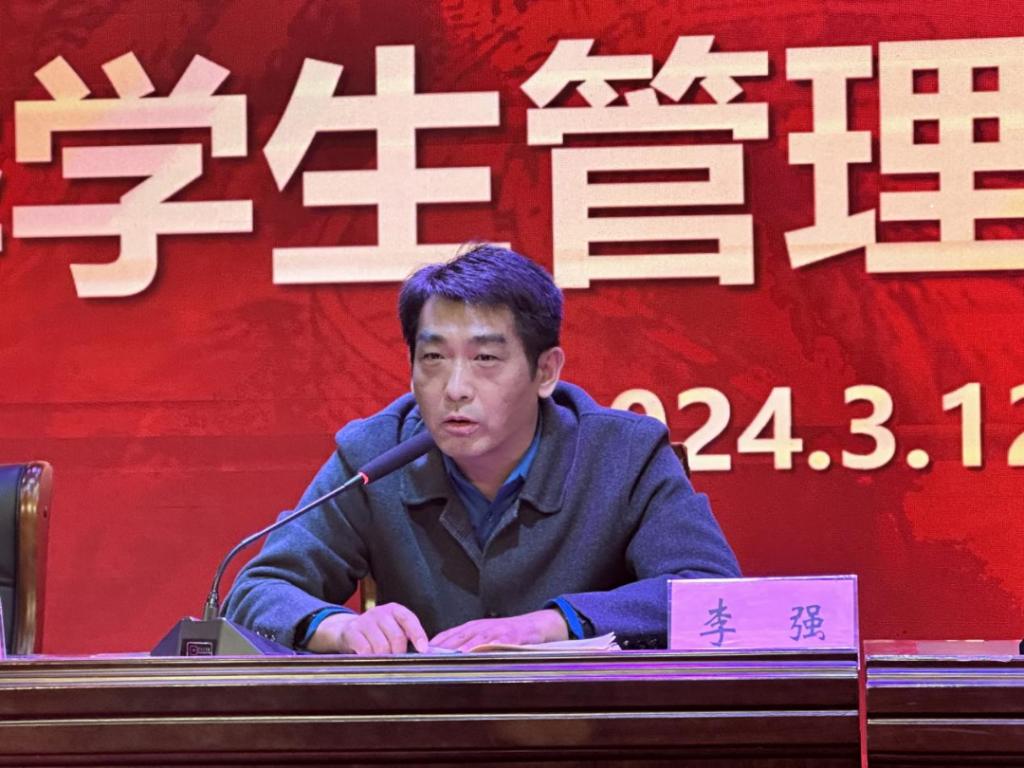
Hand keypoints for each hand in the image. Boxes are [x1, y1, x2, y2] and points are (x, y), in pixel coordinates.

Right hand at [307, 602, 428, 654]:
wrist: (346, 630)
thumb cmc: (377, 632)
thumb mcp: (392, 628)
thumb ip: (407, 636)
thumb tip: (424, 652)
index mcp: (394, 610)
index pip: (409, 620)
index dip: (418, 635)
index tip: (423, 650)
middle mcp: (380, 612)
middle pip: (396, 636)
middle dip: (399, 653)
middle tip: (398, 663)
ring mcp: (365, 621)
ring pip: (381, 646)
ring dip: (384, 658)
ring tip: (384, 663)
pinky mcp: (352, 632)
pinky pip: (365, 650)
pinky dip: (370, 659)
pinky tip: (371, 661)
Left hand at [429, 609, 568, 651]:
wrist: (533, 625)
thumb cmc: (506, 633)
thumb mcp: (482, 635)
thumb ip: (464, 643)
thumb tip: (442, 656)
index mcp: (471, 628)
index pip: (448, 635)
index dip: (434, 644)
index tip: (420, 655)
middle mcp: (480, 627)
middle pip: (459, 637)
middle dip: (444, 647)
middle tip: (431, 658)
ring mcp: (495, 631)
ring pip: (477, 638)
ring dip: (465, 647)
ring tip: (453, 656)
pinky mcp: (511, 636)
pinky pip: (499, 641)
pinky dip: (490, 646)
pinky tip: (483, 652)